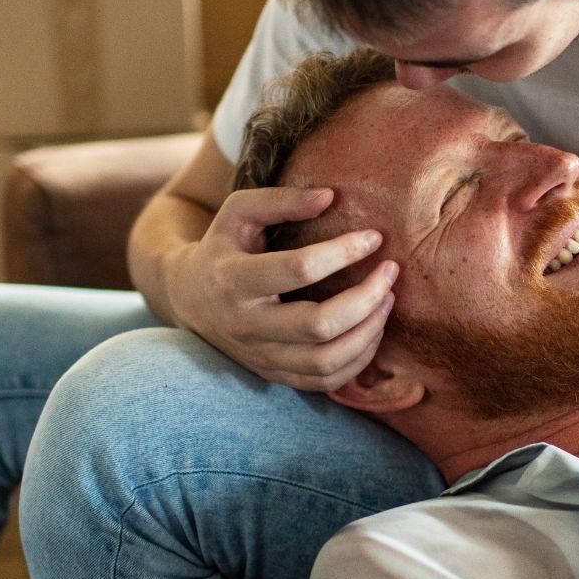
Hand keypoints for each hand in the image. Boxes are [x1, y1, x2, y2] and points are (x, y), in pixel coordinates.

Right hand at [170, 185, 398, 390]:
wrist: (188, 298)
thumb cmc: (224, 246)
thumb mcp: (239, 212)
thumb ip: (281, 200)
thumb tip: (330, 196)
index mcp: (233, 279)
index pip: (299, 270)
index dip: (344, 252)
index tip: (374, 237)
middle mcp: (245, 325)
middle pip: (319, 325)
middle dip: (367, 298)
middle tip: (390, 272)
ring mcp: (259, 356)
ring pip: (326, 360)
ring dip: (369, 331)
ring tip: (387, 299)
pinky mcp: (273, 374)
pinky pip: (325, 381)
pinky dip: (359, 359)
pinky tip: (372, 330)